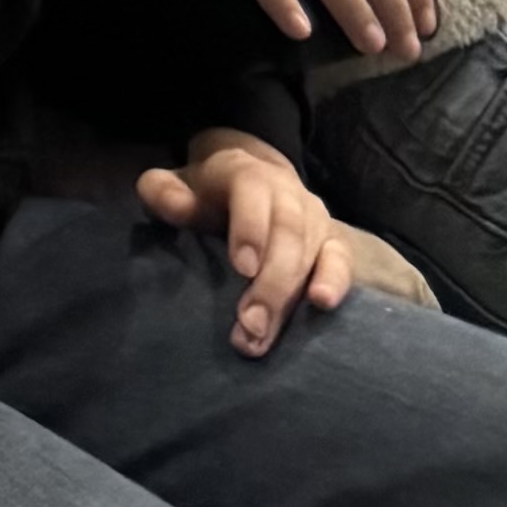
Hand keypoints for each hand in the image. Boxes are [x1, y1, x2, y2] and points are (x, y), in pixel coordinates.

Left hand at [137, 132, 354, 357]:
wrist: (251, 179)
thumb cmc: (206, 192)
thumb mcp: (177, 184)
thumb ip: (165, 193)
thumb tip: (176, 207)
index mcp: (246, 172)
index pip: (252, 192)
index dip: (250, 228)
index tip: (242, 268)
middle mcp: (287, 192)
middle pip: (287, 233)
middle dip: (270, 283)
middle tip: (249, 324)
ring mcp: (314, 217)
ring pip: (311, 253)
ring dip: (290, 297)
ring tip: (266, 334)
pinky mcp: (334, 241)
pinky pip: (341, 260)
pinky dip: (335, 281)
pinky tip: (322, 305)